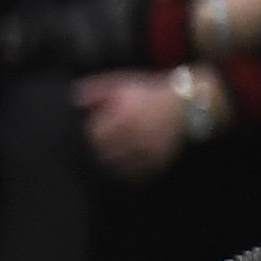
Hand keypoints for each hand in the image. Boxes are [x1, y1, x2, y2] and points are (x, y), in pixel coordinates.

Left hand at [75, 70, 190, 180]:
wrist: (185, 105)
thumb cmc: (149, 93)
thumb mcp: (122, 85)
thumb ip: (97, 91)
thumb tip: (75, 101)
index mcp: (124, 117)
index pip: (95, 135)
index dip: (92, 135)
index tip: (94, 132)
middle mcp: (135, 136)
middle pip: (105, 153)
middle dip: (99, 151)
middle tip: (100, 147)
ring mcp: (148, 150)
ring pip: (120, 167)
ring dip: (112, 164)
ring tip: (111, 158)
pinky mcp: (159, 161)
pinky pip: (139, 175)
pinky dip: (130, 174)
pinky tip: (126, 168)